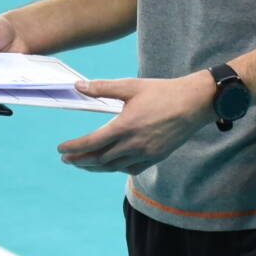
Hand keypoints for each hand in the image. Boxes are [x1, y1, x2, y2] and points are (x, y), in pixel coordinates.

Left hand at [57, 72, 217, 175]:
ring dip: (95, 167)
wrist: (194, 103)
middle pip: (99, 158)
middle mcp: (134, 143)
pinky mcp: (156, 157)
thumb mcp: (130, 86)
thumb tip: (78, 86)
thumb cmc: (162, 91)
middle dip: (80, 160)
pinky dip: (116, 168)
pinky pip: (130, 169)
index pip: (91, 142)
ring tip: (82, 164)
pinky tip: (109, 164)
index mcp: (125, 125)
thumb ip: (102, 88)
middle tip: (66, 159)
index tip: (60, 149)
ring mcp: (146, 153)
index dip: (73, 147)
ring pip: (113, 167)